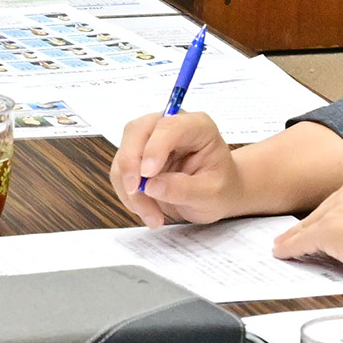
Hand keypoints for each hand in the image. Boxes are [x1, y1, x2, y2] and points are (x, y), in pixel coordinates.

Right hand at [109, 112, 239, 224]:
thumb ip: (184, 188)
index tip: (148, 174)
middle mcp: (169, 125)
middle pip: (136, 132)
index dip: (155, 148)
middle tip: (135, 192)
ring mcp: (150, 139)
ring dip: (129, 188)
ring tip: (152, 216)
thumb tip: (151, 186)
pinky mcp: (138, 156)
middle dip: (130, 164)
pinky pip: (121, 172)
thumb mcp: (211, 194)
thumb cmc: (220, 188)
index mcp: (197, 126)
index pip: (169, 126)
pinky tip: (147, 211)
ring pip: (124, 154)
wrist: (215, 195)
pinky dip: (128, 194)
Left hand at [272, 168, 342, 284]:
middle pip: (326, 208)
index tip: (333, 221)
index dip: (337, 213)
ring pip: (312, 223)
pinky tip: (282, 252)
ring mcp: (341, 207)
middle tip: (300, 234)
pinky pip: (303, 240)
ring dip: (297, 236)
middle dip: (314, 223)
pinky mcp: (329, 230)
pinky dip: (291, 248)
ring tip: (285, 244)